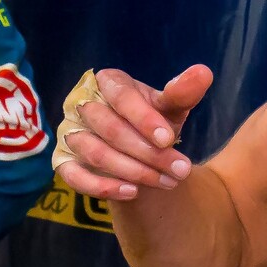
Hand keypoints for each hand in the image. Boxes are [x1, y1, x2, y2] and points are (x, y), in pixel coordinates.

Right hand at [55, 65, 213, 200]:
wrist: (139, 151)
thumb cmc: (153, 122)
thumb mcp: (170, 107)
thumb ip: (183, 92)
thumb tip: (203, 73)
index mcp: (108, 82)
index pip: (121, 96)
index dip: (144, 118)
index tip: (169, 139)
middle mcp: (82, 103)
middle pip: (110, 128)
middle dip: (148, 152)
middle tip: (181, 170)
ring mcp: (70, 132)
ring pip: (96, 153)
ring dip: (134, 171)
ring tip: (168, 182)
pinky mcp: (63, 160)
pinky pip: (74, 176)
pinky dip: (102, 186)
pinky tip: (133, 193)